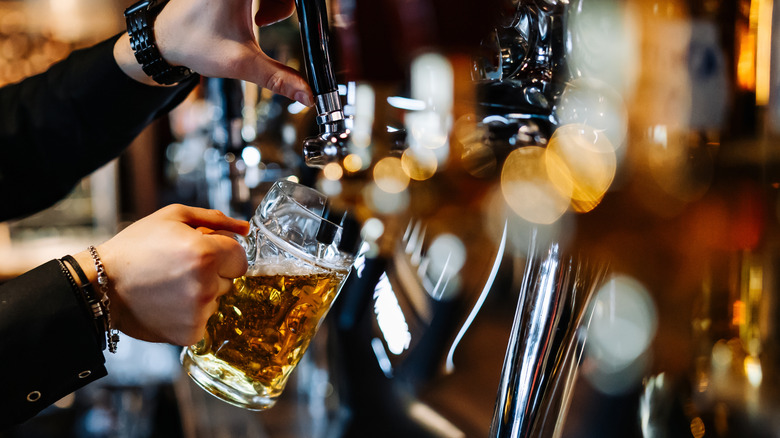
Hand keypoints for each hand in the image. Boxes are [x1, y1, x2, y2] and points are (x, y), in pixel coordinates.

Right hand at [74, 204, 249, 345]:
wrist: (101, 285)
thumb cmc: (137, 246)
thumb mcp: (173, 218)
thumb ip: (215, 219)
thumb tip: (245, 229)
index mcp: (207, 253)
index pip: (240, 258)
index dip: (222, 253)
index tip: (202, 253)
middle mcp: (206, 285)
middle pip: (230, 280)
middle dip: (212, 273)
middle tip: (179, 269)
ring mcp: (199, 312)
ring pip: (217, 300)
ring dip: (201, 293)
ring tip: (169, 286)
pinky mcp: (190, 333)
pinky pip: (205, 320)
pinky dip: (191, 314)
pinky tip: (167, 304)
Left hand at [115, 0, 312, 105]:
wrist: (166, 39)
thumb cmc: (193, 43)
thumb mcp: (241, 63)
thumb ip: (278, 79)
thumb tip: (307, 95)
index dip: (289, 6)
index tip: (297, 17)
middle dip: (285, 5)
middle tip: (267, 22)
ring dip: (278, 1)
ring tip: (261, 21)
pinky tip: (256, 16)